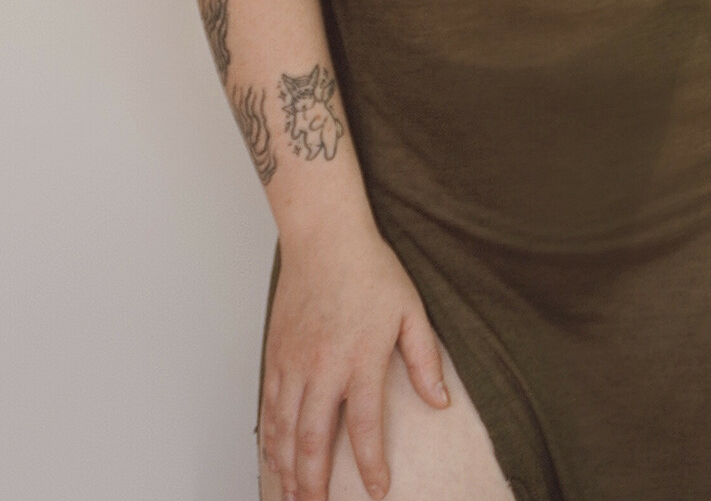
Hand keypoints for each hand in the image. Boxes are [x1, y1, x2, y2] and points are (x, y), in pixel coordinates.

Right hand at [259, 219, 450, 500]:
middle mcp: (323, 366)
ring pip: (285, 430)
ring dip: (288, 470)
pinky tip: (275, 459)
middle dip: (315, 484)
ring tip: (295, 497)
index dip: (370, 465)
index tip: (377, 490)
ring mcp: (294, 362)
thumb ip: (425, 360)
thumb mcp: (411, 310)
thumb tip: (441, 402)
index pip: (365, 426)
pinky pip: (269, 407)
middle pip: (314, 440)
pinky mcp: (275, 354)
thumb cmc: (370, 270)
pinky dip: (270, 439)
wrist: (325, 236)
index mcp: (360, 358)